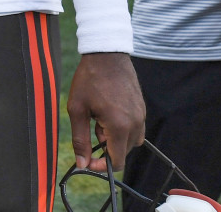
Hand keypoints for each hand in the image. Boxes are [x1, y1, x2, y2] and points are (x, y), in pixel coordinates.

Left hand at [67, 52, 144, 171]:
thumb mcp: (77, 109)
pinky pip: (135, 128)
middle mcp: (136, 124)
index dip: (101, 166)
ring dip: (115, 138)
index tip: (88, 160)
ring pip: (131, 141)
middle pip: (124, 152)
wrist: (107, 53)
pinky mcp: (143, 108)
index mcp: (119, 126)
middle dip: (106, 148)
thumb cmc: (89, 79)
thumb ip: (80, 139)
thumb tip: (82, 164)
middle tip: (91, 128)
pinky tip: (108, 111)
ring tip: (99, 119)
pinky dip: (122, 128)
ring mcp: (142, 115)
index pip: (117, 161)